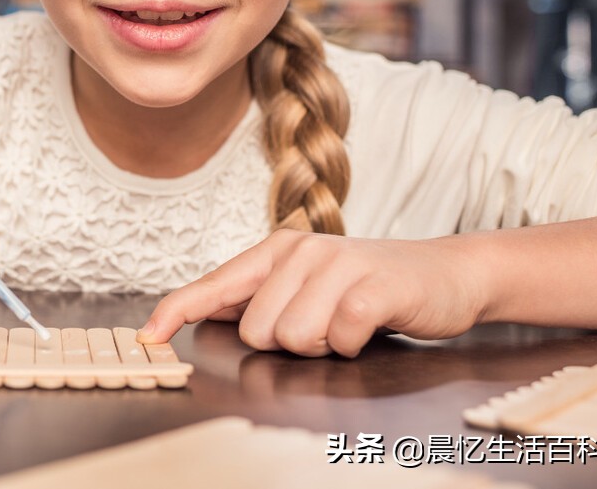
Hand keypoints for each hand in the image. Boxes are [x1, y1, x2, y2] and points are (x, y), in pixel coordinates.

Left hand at [137, 228, 488, 356]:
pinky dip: (354, 345)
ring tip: (346, 324)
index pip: (215, 284)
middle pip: (257, 330)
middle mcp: (301, 250)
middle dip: (287, 344)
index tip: (149, 337)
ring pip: (294, 337)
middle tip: (324, 326)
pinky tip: (368, 327)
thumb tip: (203, 310)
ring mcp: (338, 264)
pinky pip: (340, 336)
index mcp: (277, 251)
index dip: (177, 311)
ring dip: (322, 346)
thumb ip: (259, 295)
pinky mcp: (373, 286)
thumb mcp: (308, 283)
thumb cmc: (369, 285)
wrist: (447, 273)